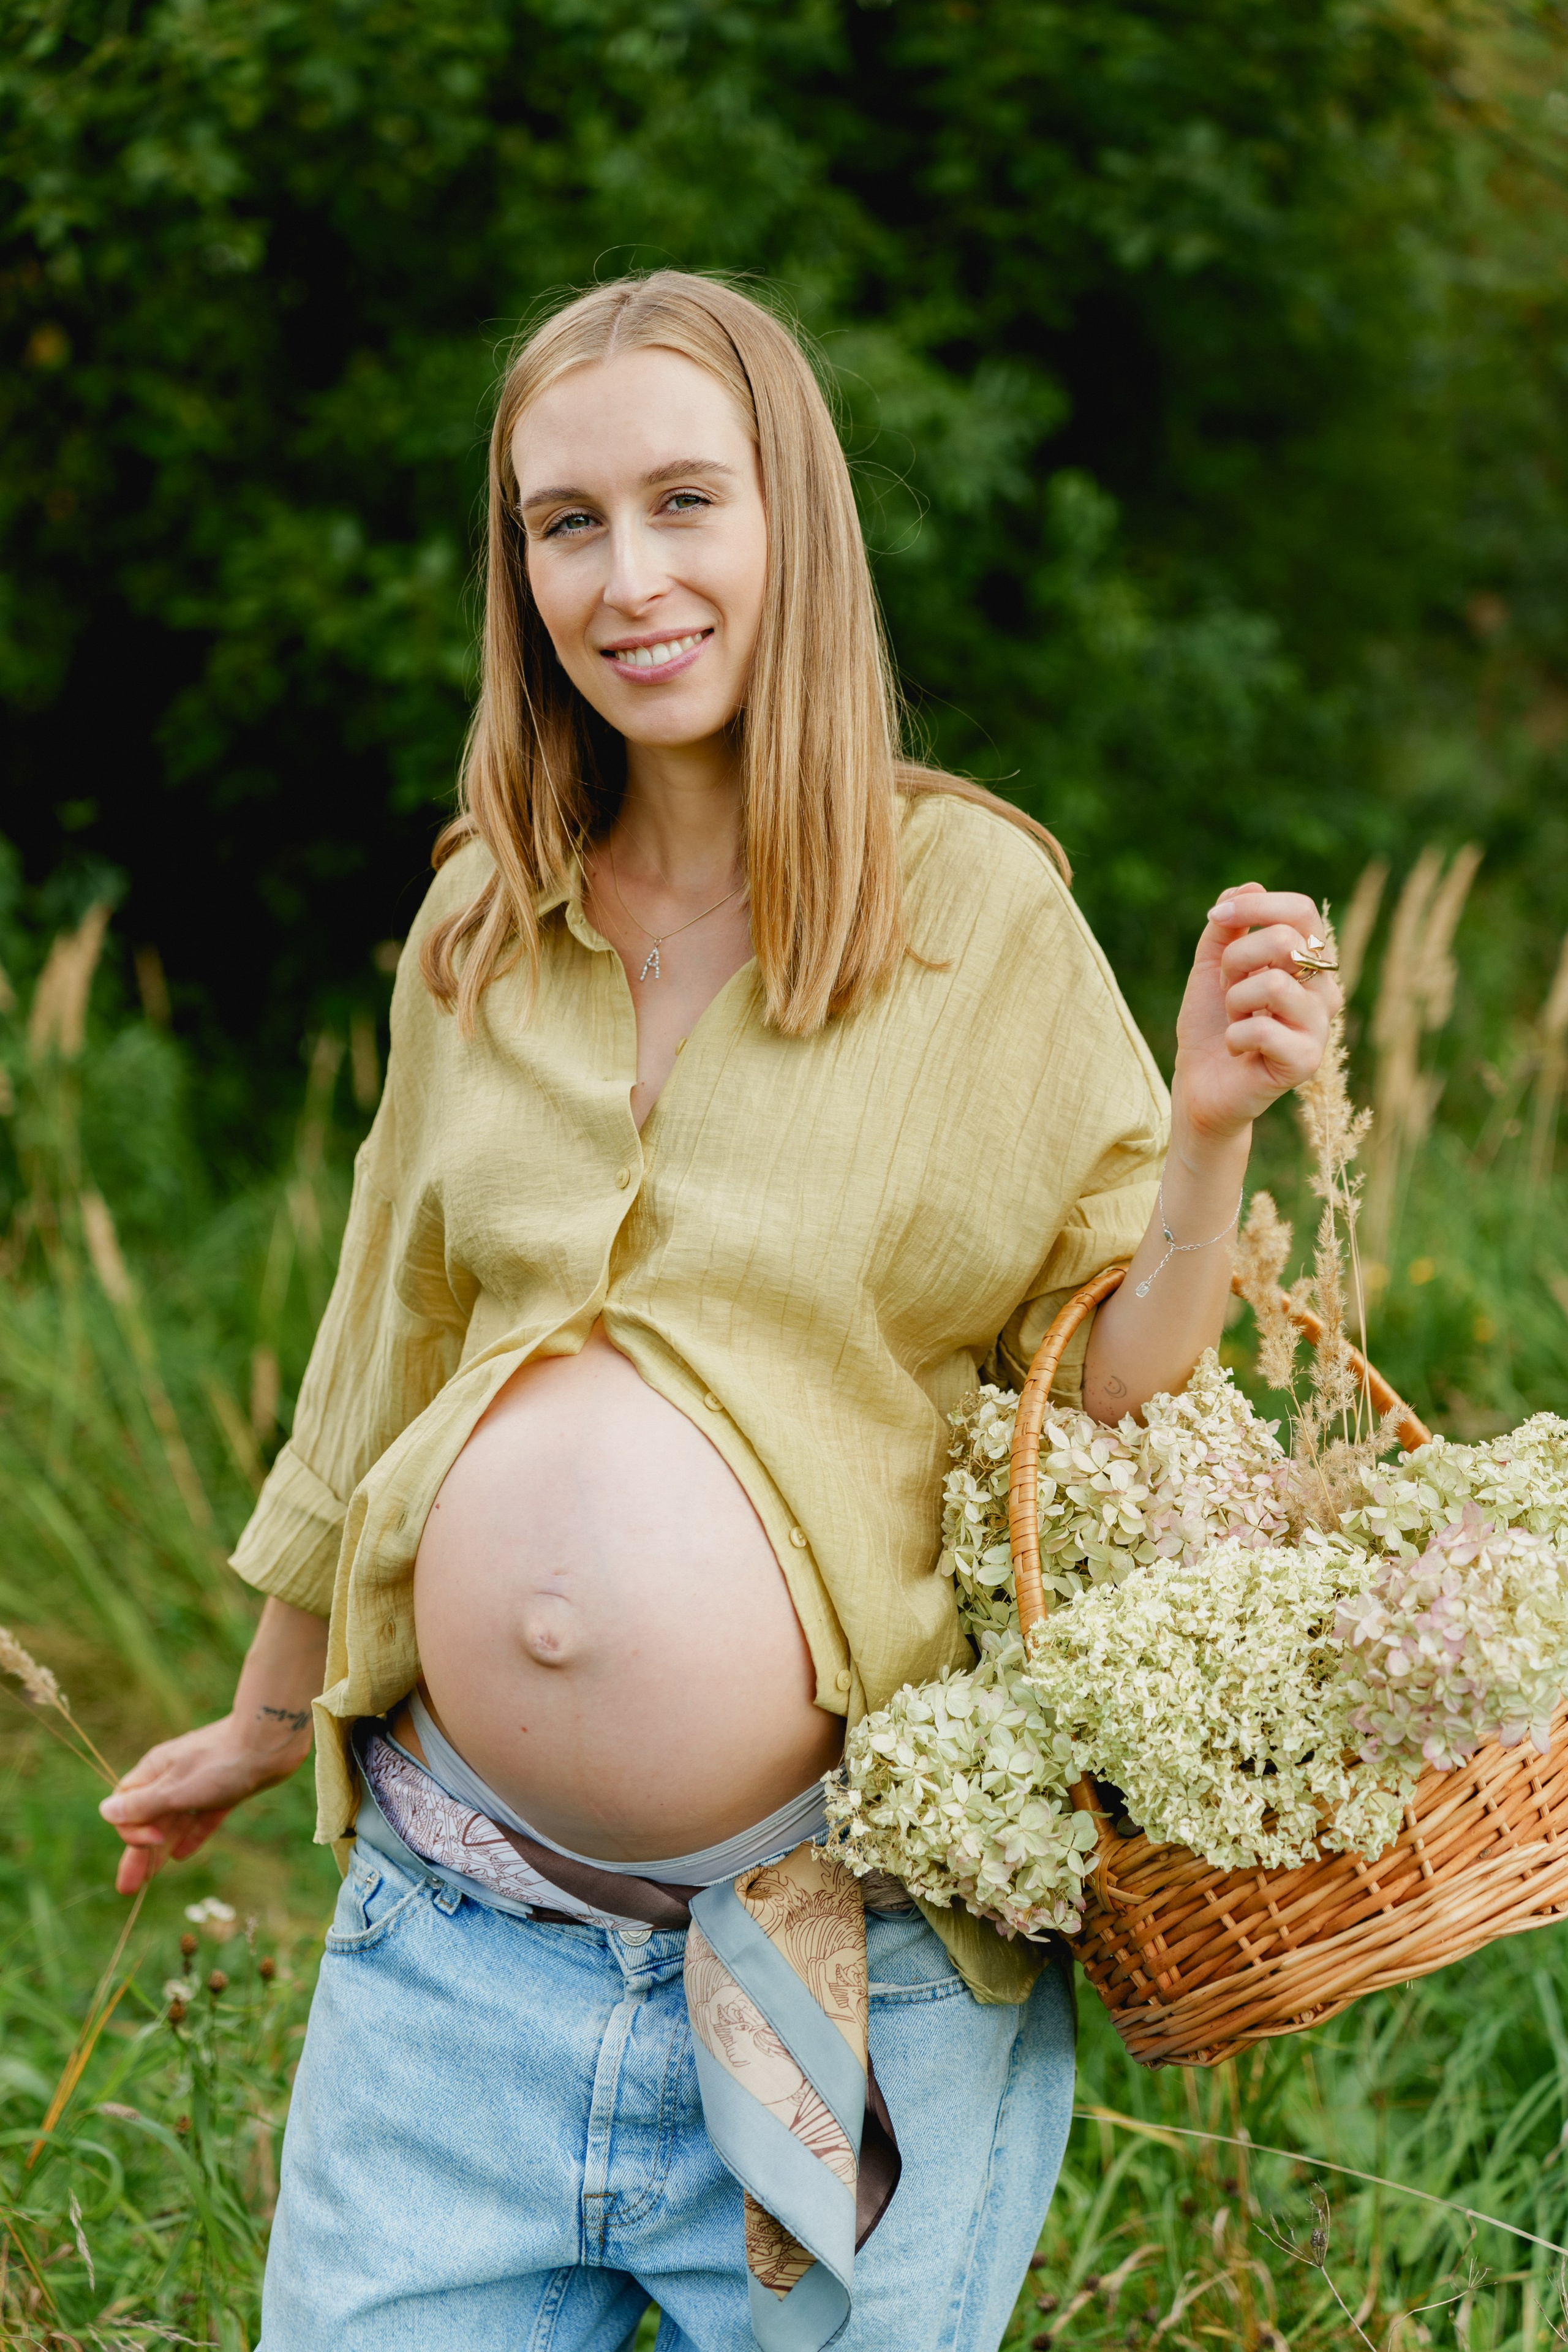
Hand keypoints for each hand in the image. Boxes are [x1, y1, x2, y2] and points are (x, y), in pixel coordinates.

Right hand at [99, 1709, 312, 1895]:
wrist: (270, 1740)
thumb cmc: (219, 1762)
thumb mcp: (175, 1789)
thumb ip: (142, 1804)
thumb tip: (106, 1811)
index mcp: (154, 1772)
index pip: (126, 1808)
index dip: (132, 1832)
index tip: (153, 1841)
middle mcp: (172, 1777)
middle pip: (148, 1820)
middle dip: (137, 1853)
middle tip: (127, 1888)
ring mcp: (199, 1784)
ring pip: (174, 1822)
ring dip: (161, 1850)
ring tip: (150, 1878)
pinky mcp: (225, 1790)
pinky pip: (201, 1817)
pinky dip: (191, 1835)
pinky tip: (182, 1855)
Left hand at [1172, 880, 1339, 1144]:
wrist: (1200, 1084)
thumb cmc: (1211, 1024)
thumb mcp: (1211, 966)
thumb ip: (1227, 927)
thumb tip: (1248, 885)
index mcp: (1308, 962)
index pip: (1301, 911)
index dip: (1257, 906)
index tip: (1216, 918)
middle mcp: (1324, 989)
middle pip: (1284, 940)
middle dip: (1235, 961)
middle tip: (1227, 991)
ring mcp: (1320, 1026)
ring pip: (1272, 983)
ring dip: (1235, 1001)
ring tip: (1235, 1021)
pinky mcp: (1306, 1061)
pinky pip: (1261, 1029)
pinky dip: (1233, 1038)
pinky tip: (1237, 1051)